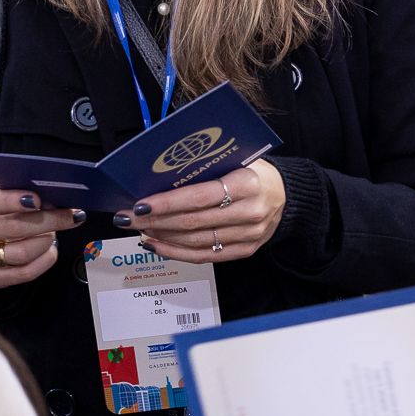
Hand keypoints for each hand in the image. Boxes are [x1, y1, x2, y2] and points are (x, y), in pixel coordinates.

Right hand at [0, 185, 83, 289]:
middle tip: (69, 216)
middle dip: (47, 221)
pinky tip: (51, 250)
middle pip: (11, 229)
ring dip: (45, 241)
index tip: (37, 199)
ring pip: (20, 253)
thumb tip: (54, 199)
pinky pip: (24, 273)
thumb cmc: (0, 209)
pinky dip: (44, 261)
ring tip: (54, 233)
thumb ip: (22, 194)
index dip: (11, 201)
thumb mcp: (4, 194)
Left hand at [115, 160, 286, 262]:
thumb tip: (158, 175)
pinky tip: (157, 245)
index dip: (167, 203)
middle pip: (193, 222)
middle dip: (155, 220)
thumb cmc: (253, 172)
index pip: (199, 197)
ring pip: (196, 241)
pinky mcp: (244, 250)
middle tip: (128, 218)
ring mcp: (249, 235)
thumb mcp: (235, 159)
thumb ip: (204, 168)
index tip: (139, 204)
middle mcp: (250, 213)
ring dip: (162, 237)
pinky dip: (177, 253)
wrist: (286, 194)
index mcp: (248, 184)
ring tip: (139, 229)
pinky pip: (205, 256)